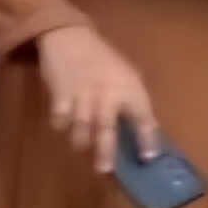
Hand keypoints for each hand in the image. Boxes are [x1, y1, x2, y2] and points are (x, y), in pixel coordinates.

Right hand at [31, 25, 161, 176]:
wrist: (70, 38)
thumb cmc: (102, 59)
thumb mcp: (126, 75)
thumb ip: (133, 102)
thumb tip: (147, 129)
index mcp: (129, 89)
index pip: (143, 118)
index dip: (147, 139)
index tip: (147, 158)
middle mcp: (107, 94)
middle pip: (106, 129)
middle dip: (105, 151)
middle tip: (104, 170)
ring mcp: (82, 95)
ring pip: (80, 127)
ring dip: (80, 142)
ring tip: (83, 151)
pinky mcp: (60, 94)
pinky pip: (59, 118)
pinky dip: (60, 126)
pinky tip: (63, 127)